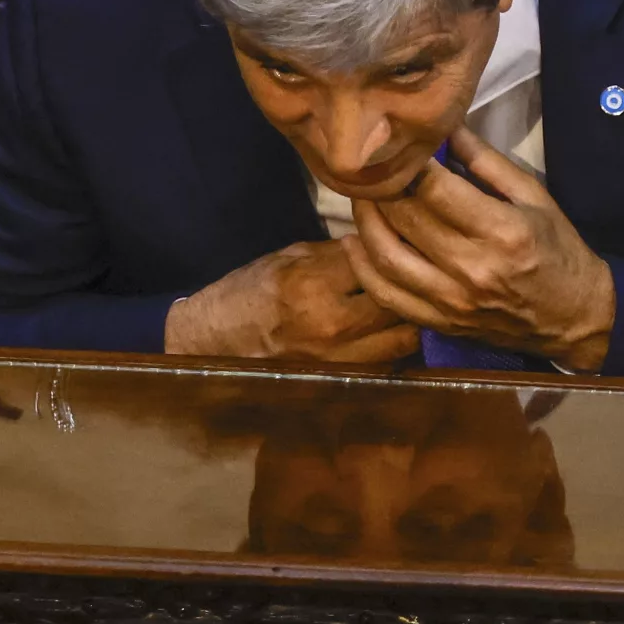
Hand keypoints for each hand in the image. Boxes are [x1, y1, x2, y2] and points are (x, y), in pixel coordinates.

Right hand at [165, 239, 421, 364]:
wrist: (212, 341)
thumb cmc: (246, 293)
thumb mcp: (286, 258)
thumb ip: (335, 254)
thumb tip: (377, 246)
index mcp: (312, 285)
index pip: (377, 262)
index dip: (390, 251)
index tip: (399, 244)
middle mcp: (332, 325)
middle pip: (400, 302)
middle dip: (408, 286)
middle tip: (411, 275)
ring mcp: (339, 358)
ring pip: (405, 339)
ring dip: (409, 320)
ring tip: (405, 305)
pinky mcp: (340, 379)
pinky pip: (386, 362)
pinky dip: (393, 346)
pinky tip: (387, 332)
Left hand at [348, 126, 615, 370]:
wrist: (576, 319)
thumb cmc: (558, 250)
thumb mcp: (535, 198)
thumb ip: (487, 162)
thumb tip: (444, 125)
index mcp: (501, 231)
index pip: (434, 189)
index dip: (406, 162)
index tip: (391, 141)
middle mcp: (472, 267)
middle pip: (404, 217)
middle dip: (379, 185)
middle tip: (366, 163)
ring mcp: (452, 299)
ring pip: (385, 255)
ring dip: (363, 220)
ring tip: (359, 195)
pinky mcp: (440, 321)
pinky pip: (386, 294)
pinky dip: (362, 266)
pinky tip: (352, 241)